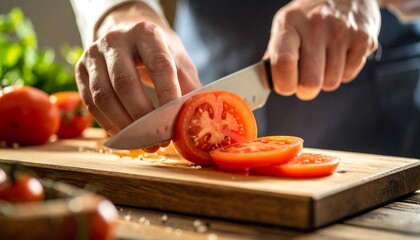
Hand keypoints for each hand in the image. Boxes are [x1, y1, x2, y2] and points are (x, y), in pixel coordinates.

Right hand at [75, 3, 200, 134]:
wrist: (128, 36)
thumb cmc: (158, 53)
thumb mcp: (178, 62)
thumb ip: (189, 88)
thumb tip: (196, 119)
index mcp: (146, 33)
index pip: (158, 65)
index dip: (167, 94)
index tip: (174, 120)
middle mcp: (116, 39)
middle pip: (125, 83)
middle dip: (143, 117)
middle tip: (159, 140)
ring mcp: (93, 54)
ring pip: (103, 96)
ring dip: (124, 126)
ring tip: (144, 143)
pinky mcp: (80, 70)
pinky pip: (91, 103)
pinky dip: (108, 124)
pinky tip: (125, 135)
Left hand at [266, 0, 380, 99]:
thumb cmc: (309, 16)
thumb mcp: (286, 24)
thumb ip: (275, 53)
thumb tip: (266, 82)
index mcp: (290, 23)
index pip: (284, 62)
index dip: (284, 84)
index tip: (286, 86)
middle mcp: (316, 25)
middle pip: (310, 82)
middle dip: (305, 90)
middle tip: (305, 80)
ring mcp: (342, 32)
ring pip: (330, 83)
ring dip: (325, 79)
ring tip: (324, 60)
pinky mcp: (364, 40)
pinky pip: (348, 76)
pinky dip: (343, 73)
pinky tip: (339, 56)